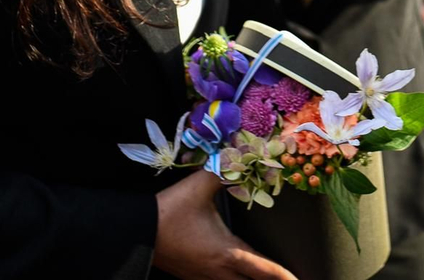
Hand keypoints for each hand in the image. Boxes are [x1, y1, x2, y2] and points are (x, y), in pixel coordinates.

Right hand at [152, 169, 297, 279]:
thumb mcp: (199, 186)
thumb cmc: (170, 211)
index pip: (264, 270)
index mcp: (227, 253)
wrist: (135, 232)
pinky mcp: (191, 276)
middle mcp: (218, 271)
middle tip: (288, 278)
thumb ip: (224, 170)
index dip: (284, 276)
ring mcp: (203, 277)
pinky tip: (233, 273)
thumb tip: (241, 156)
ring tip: (262, 276)